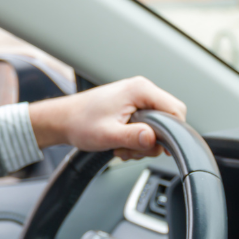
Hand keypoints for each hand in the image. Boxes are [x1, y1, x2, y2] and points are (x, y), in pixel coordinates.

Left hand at [27, 76, 185, 159]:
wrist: (62, 119)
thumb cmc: (80, 122)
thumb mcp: (107, 135)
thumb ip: (133, 137)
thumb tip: (154, 140)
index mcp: (140, 90)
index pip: (176, 110)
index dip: (173, 132)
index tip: (160, 148)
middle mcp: (141, 90)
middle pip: (168, 119)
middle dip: (153, 140)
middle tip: (133, 148)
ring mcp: (136, 98)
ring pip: (157, 125)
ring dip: (142, 142)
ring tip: (121, 146)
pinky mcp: (131, 106)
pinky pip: (145, 125)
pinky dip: (135, 139)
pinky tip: (120, 143)